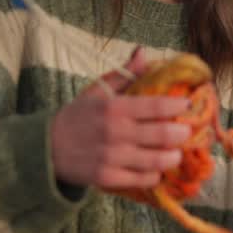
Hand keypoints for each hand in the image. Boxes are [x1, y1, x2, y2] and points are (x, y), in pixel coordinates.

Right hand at [50, 48, 191, 189]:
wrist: (44, 148)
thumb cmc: (76, 117)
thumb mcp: (96, 92)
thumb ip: (124, 75)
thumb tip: (143, 53)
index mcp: (115, 108)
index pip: (157, 106)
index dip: (179, 106)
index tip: (187, 105)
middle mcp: (116, 133)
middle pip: (164, 135)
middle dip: (182, 133)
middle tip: (186, 131)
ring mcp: (112, 157)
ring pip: (158, 160)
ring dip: (173, 156)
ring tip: (176, 152)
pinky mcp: (108, 178)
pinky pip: (143, 179)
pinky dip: (154, 175)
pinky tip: (156, 168)